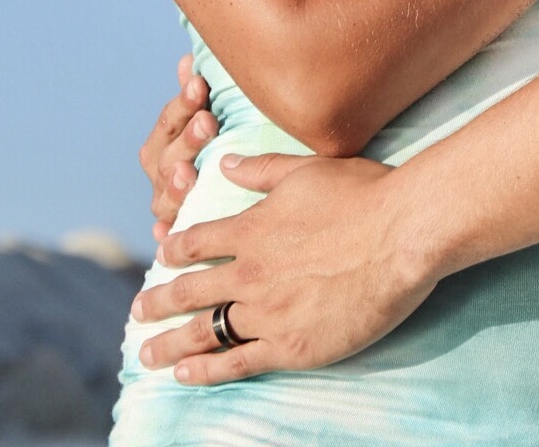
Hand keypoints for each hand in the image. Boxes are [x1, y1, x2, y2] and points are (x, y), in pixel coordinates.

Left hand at [131, 152, 430, 382]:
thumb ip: (262, 169)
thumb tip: (225, 163)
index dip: (176, 248)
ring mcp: (267, 312)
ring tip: (146, 353)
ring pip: (204, 330)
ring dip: (169, 342)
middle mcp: (250, 272)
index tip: (161, 255)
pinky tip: (184, 375)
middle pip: (190, 290)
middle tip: (137, 311)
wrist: (400, 235)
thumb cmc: (362, 195)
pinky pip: (236, 362)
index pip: (199, 240)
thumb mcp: (308, 170)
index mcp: (253, 229)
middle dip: (158, 301)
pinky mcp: (290, 345)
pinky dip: (205, 371)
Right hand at [140, 53, 217, 239]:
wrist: (226, 189)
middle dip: (188, 138)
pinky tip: (165, 233)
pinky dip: (165, 234)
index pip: (169, 120)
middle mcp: (161, 172)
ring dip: (176, 184)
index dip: (183, 101)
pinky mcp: (176, 229)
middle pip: (169, 155)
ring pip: (166, 194)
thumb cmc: (218, 141)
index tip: (200, 83)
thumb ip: (195, 93)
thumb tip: (187, 59)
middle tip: (207, 121)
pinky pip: (168, 233)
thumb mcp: (209, 115)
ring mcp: (166, 202)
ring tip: (189, 173)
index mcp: (164, 141)